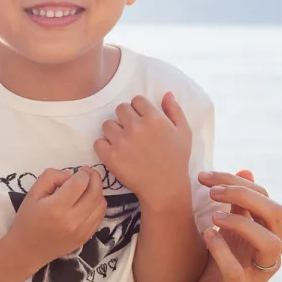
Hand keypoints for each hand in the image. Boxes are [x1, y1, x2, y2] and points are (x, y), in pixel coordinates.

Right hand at [6, 167, 106, 267]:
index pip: (80, 183)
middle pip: (94, 192)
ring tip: (89, 187)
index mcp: (56, 208)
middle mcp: (72, 220)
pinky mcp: (86, 237)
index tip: (78, 170)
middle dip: (94, 178)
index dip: (82, 173)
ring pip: (101, 204)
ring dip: (98, 191)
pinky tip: (89, 201)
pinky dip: (98, 205)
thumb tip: (70, 174)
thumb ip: (51, 177)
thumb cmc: (27, 220)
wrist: (27, 250)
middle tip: (88, 173)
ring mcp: (82, 230)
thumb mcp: (32, 193)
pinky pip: (100, 217)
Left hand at [94, 93, 192, 207]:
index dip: (139, 109)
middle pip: (120, 109)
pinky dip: (104, 146)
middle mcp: (136, 127)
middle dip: (125, 118)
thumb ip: (175, 110)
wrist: (165, 187)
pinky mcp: (110, 156)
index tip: (142, 120)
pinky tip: (115, 152)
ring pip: (107, 124)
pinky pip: (98, 142)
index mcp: (154, 118)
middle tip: (132, 131)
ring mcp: (121, 141)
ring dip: (113, 131)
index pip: (136, 100)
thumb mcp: (184, 132)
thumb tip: (166, 94)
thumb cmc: (177, 159)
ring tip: (123, 142)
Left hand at [183, 169, 281, 281]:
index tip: (205, 176)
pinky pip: (236, 270)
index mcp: (266, 231)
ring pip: (270, 242)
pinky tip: (207, 237)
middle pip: (275, 213)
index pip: (263, 196)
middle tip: (211, 191)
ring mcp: (258, 272)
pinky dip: (222, 251)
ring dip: (242, 223)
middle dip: (244, 195)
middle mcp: (270, 250)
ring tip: (213, 216)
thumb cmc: (216, 266)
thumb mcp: (226, 231)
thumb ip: (237, 204)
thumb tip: (246, 169)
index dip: (237, 181)